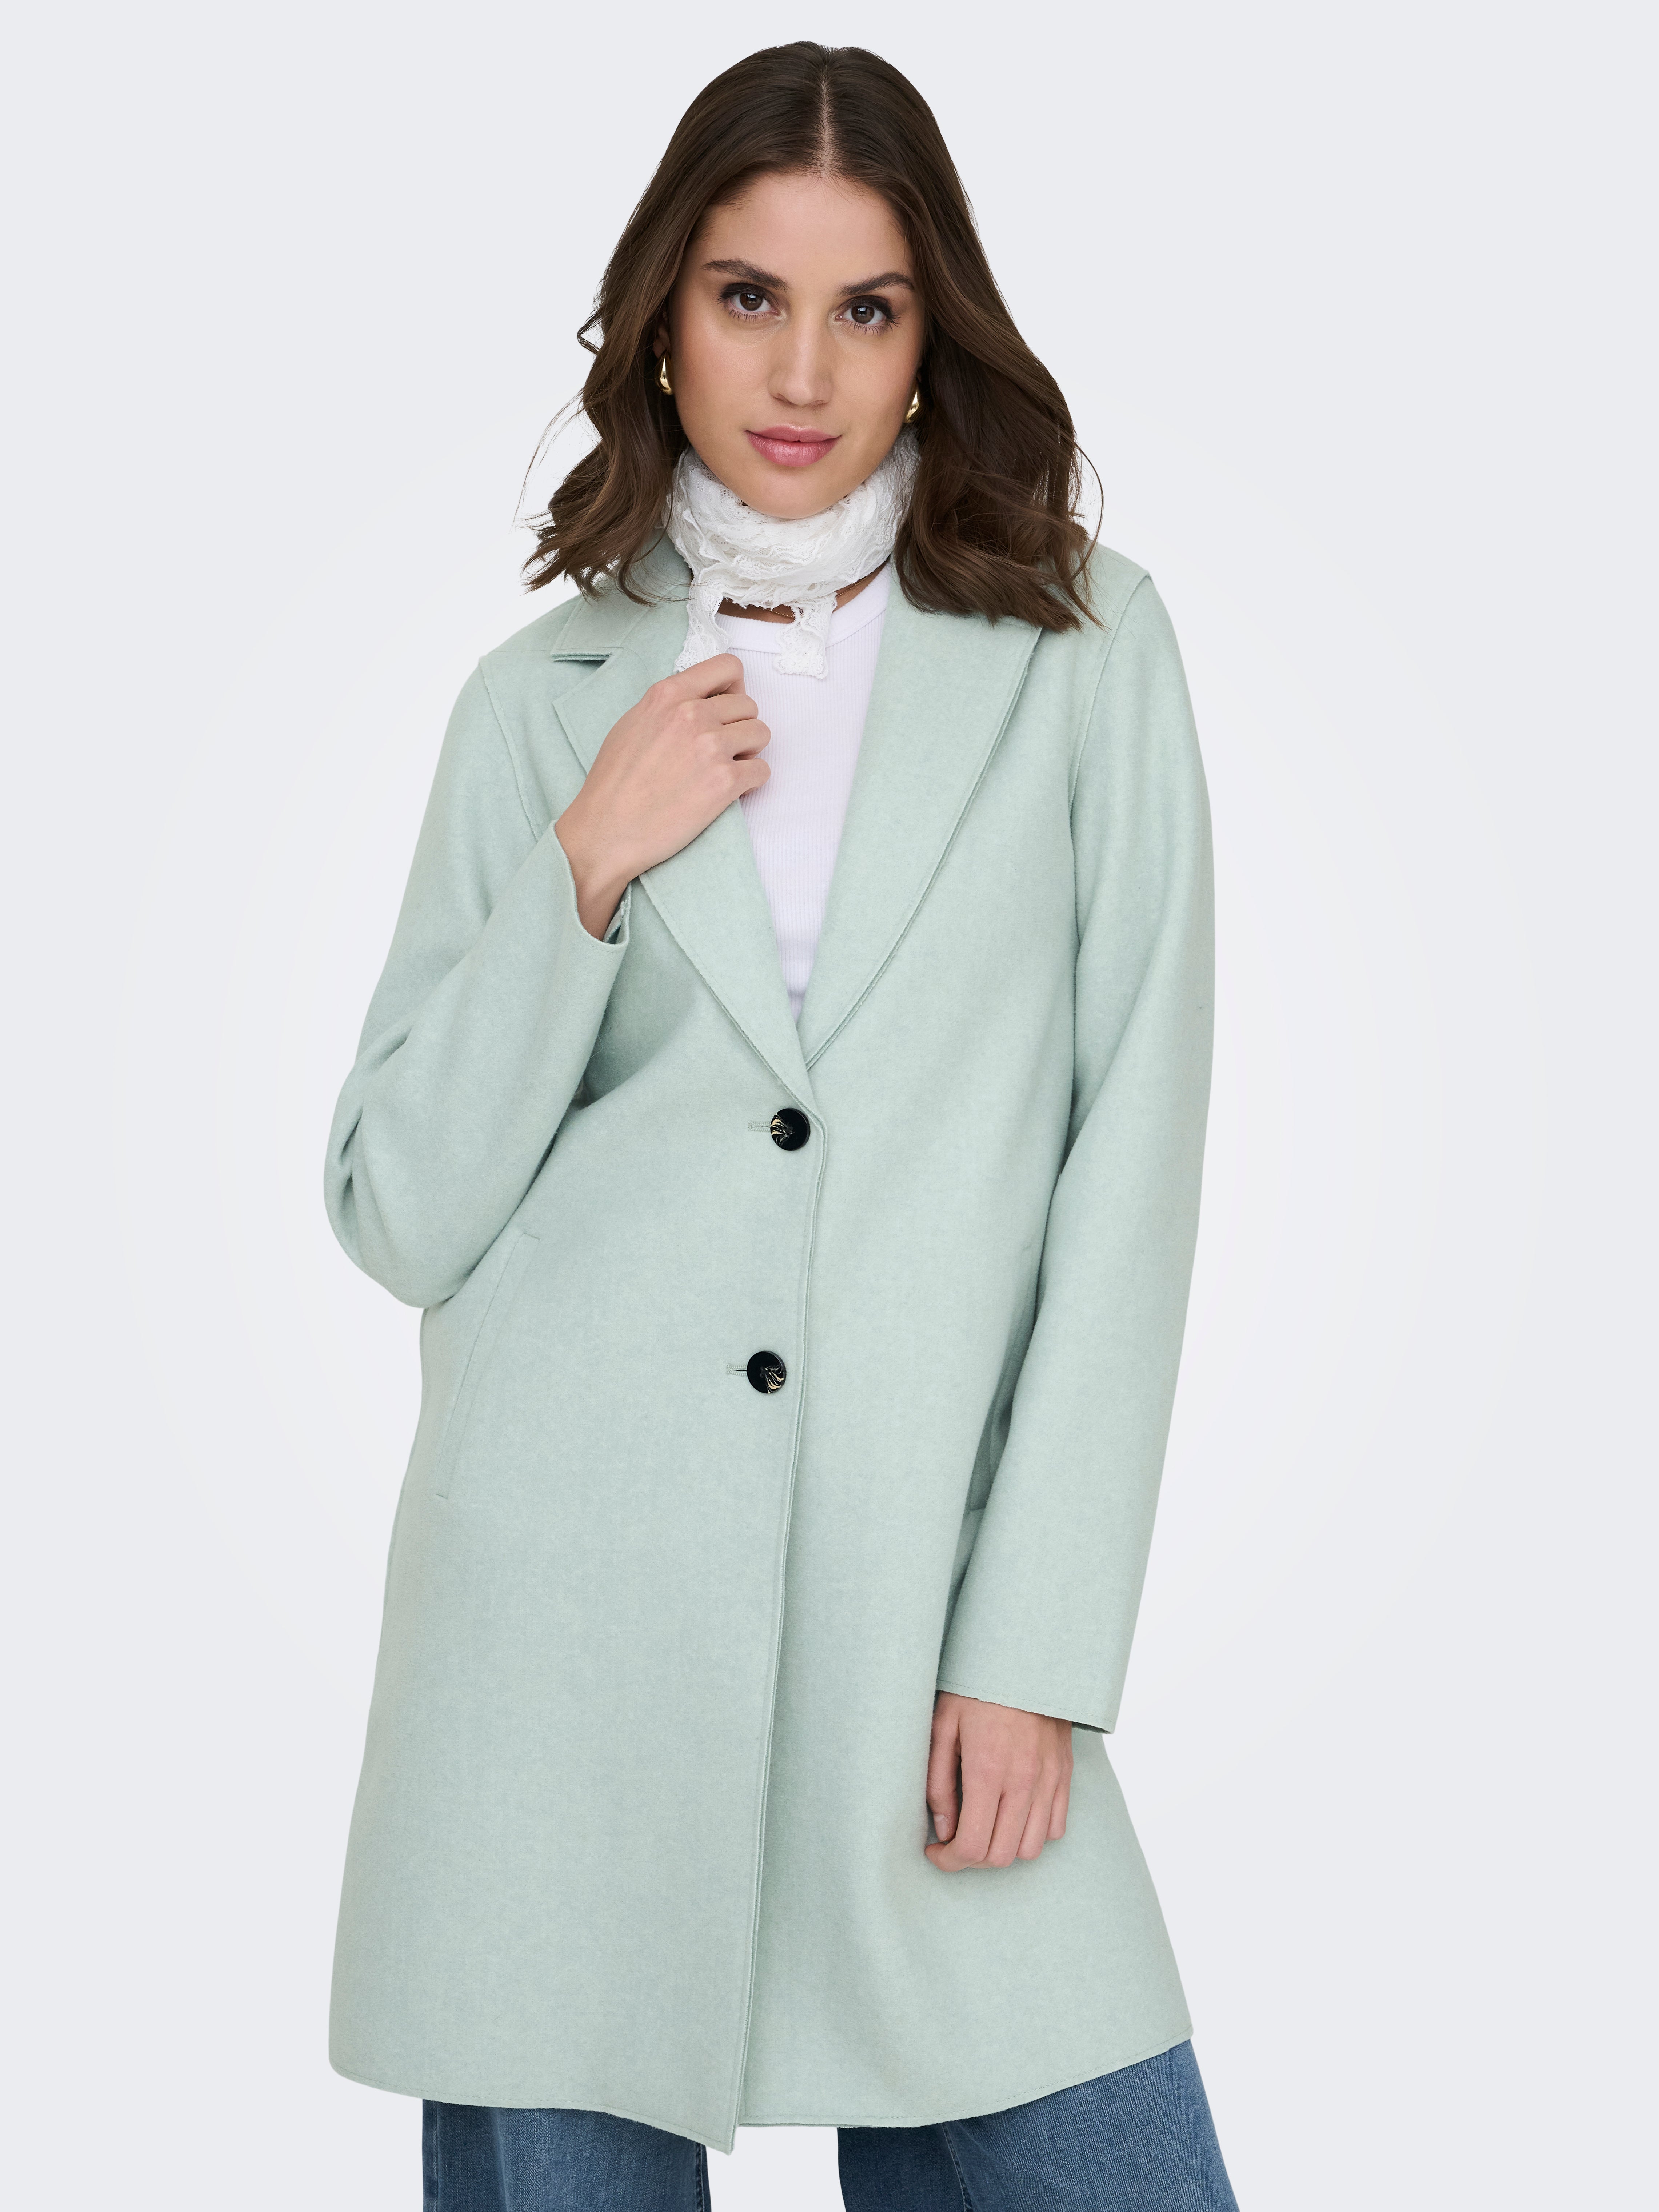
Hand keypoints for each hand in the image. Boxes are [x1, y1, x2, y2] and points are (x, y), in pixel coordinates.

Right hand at [555, 654, 768, 937]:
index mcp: (668, 695)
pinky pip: (762, 770)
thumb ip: (669, 706)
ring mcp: (711, 747)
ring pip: (761, 733)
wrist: (606, 831)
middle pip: (748, 705)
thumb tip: (697, 701)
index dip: (734, 688)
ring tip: (726, 768)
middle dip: (740, 726)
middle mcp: (693, 714)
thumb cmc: (613, 784)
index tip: (727, 707)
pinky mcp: (725, 783)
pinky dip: (752, 781)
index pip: (727, 667)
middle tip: (722, 748)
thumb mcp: (632, 724)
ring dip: (749, 751)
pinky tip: (730, 790)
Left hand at [924, 1692, 1072, 1870]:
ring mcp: (1049, 1780)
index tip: (934, 1851)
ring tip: (984, 1827)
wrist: (1024, 1658)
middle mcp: (1023, 1782)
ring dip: (1003, 1848)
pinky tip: (1012, 1814)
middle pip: (1001, 1856)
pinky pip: (1055, 1827)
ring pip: (1031, 1848)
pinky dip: (1033, 1833)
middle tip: (955, 1841)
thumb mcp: (943, 1727)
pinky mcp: (1064, 1774)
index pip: (972, 1845)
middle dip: (972, 1860)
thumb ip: (938, 1783)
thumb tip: (944, 1830)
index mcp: (987, 1770)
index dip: (948, 1861)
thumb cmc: (975, 1689)